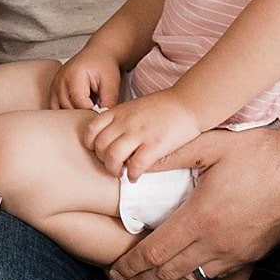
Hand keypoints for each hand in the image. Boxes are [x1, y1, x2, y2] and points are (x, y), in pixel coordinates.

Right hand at [51, 46, 123, 110]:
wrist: (97, 55)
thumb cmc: (104, 66)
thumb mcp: (111, 82)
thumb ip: (109, 101)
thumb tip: (104, 118)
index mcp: (74, 76)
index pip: (79, 104)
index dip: (91, 112)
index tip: (101, 112)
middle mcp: (60, 80)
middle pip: (68, 108)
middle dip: (83, 114)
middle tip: (95, 112)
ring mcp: (54, 85)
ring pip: (59, 110)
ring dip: (73, 114)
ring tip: (87, 108)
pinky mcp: (53, 89)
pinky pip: (54, 107)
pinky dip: (64, 111)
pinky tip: (76, 109)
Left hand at [81, 92, 199, 179]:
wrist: (188, 102)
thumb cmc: (163, 107)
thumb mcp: (134, 106)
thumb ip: (120, 119)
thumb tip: (110, 136)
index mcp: (119, 111)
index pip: (91, 129)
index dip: (91, 144)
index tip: (100, 151)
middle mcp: (126, 122)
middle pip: (100, 146)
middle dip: (103, 160)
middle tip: (112, 165)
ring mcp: (139, 133)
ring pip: (112, 157)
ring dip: (114, 170)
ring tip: (121, 173)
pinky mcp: (155, 145)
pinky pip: (135, 166)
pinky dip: (132, 175)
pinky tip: (135, 177)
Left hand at [109, 124, 279, 279]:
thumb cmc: (260, 151)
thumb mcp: (211, 144)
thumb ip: (171, 155)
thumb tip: (135, 164)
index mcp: (202, 217)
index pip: (155, 252)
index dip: (131, 266)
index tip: (114, 272)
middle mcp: (218, 242)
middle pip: (169, 273)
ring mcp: (238, 252)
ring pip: (193, 278)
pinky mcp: (254, 255)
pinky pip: (216, 274)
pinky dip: (193, 278)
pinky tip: (183, 275)